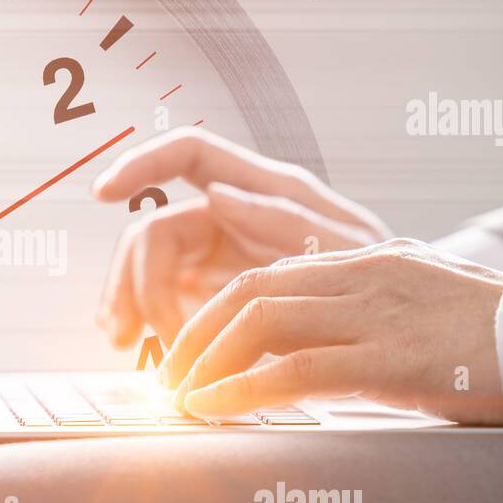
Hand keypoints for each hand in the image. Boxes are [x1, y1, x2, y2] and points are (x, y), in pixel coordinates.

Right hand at [91, 126, 392, 348]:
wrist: (399, 320)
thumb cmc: (384, 273)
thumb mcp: (353, 247)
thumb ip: (286, 219)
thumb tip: (218, 196)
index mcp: (263, 189)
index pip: (189, 153)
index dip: (142, 163)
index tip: (103, 191)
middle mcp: (229, 216)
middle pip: (154, 231)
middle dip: (136, 280)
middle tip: (141, 334)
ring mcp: (215, 258)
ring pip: (147, 270)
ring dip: (128, 304)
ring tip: (125, 346)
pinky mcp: (210, 297)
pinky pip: (163, 305)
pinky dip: (145, 326)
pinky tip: (138, 349)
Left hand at [160, 239, 502, 425]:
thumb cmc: (499, 336)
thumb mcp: (424, 307)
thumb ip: (371, 313)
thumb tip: (322, 350)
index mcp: (368, 261)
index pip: (267, 275)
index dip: (216, 313)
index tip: (189, 349)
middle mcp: (363, 277)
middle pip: (250, 292)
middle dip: (196, 335)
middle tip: (168, 376)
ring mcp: (376, 314)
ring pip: (262, 323)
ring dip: (207, 362)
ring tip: (180, 398)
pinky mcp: (391, 360)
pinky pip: (295, 371)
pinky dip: (242, 390)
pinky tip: (212, 410)